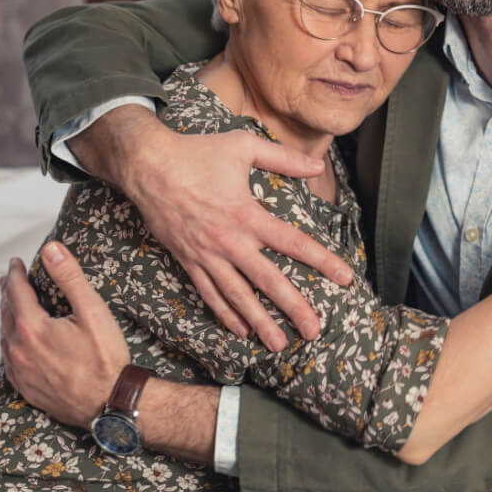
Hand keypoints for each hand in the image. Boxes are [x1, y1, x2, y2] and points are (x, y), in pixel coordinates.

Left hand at [0, 242, 129, 427]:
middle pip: (6, 312)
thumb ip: (69, 278)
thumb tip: (51, 250)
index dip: (15, 273)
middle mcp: (19, 349)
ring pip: (5, 336)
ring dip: (7, 316)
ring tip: (12, 305)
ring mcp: (19, 371)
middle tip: (11, 280)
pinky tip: (16, 340)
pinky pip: (8, 359)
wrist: (108, 404)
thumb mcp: (92, 312)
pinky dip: (9, 342)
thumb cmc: (104, 359)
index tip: (16, 262)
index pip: (16, 291)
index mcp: (32, 327)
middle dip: (8, 293)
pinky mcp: (25, 387)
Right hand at [77, 106, 354, 350]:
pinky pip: (208, 292)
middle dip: (293, 308)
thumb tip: (317, 167)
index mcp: (246, 214)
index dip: (321, 260)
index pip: (293, 242)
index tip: (345, 278)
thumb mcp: (243, 146)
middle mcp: (228, 241)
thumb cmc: (196, 152)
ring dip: (259, 322)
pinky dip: (225, 313)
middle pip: (267, 281)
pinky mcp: (187, 259)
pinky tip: (240, 330)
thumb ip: (283, 159)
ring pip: (237, 296)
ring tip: (278, 345)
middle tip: (314, 330)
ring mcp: (206, 254)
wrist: (145, 164)